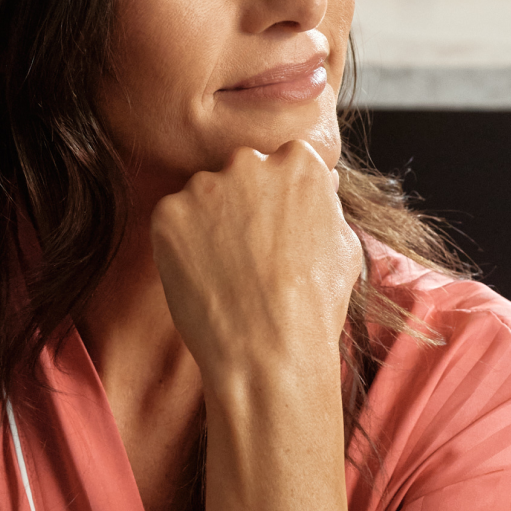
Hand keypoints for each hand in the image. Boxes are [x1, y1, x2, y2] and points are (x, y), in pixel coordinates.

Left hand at [149, 140, 361, 387]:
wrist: (269, 349)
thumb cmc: (313, 306)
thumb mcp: (343, 245)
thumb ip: (322, 204)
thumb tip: (318, 184)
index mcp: (298, 161)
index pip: (279, 163)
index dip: (274, 201)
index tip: (273, 232)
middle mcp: (250, 161)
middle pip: (238, 172)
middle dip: (239, 205)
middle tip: (245, 255)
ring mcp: (205, 185)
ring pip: (201, 197)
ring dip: (206, 225)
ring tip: (224, 273)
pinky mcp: (168, 214)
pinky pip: (170, 223)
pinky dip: (178, 247)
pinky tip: (200, 278)